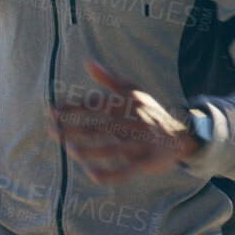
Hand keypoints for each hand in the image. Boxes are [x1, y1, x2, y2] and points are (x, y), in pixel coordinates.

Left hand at [48, 60, 196, 183]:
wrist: (184, 134)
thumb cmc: (150, 112)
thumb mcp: (133, 91)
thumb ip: (108, 78)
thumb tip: (87, 61)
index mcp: (128, 105)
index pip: (96, 104)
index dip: (72, 107)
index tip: (50, 110)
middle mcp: (132, 123)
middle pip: (98, 126)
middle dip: (72, 128)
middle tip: (51, 129)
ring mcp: (139, 144)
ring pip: (110, 148)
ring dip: (88, 150)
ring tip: (68, 149)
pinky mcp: (146, 162)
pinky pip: (125, 170)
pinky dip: (108, 173)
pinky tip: (89, 173)